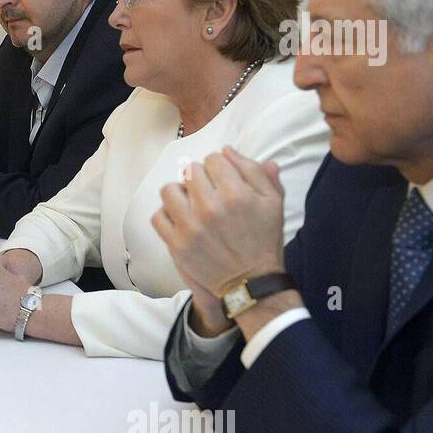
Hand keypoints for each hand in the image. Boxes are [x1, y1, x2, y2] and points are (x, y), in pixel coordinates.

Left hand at [151, 146, 286, 314]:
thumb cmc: (264, 239)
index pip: (214, 159)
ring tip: (191, 203)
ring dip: (180, 193)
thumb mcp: (274, 202)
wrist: (252, 282)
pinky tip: (180, 219)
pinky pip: (158, 217)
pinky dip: (167, 215)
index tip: (224, 179)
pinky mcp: (177, 245)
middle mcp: (210, 207)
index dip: (220, 166)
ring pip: (169, 190)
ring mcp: (190, 227)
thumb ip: (255, 171)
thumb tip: (228, 150)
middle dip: (202, 177)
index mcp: (236, 194)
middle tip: (210, 192)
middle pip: (191, 171)